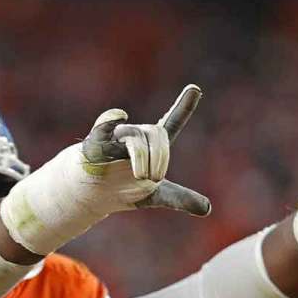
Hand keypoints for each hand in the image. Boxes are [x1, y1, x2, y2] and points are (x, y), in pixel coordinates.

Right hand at [0, 85, 210, 255]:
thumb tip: (208, 209)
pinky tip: (120, 116)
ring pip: (136, 138)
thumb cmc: (121, 188)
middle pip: (157, 133)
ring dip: (143, 158)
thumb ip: (180, 198)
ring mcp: (114, 138)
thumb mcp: (155, 196)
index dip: (183, 106)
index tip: (195, 88)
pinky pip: (103, 128)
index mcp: (151, 144)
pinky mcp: (94, 145)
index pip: (171, 122)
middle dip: (161, 156)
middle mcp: (134, 136)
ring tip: (140, 176)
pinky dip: (110, 121)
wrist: (89, 196)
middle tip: (155, 178)